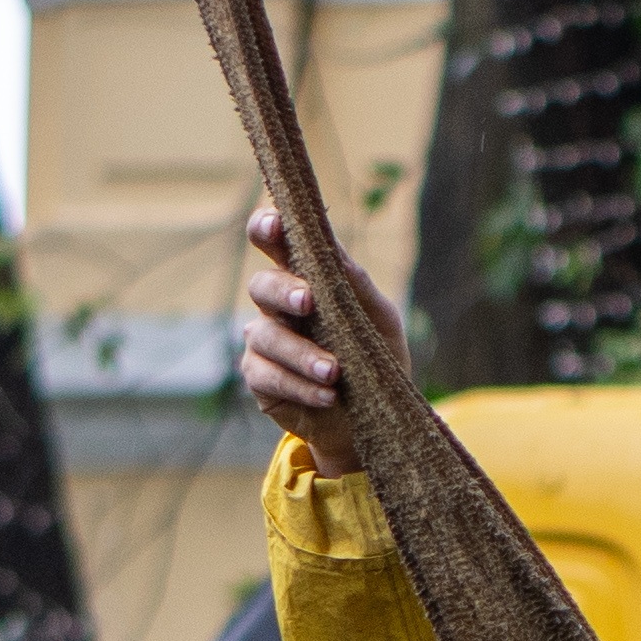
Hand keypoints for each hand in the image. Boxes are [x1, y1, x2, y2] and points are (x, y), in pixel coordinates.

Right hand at [239, 207, 404, 477]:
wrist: (376, 416)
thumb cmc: (377, 355)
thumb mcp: (379, 317)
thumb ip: (355, 283)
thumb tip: (332, 249)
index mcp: (305, 278)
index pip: (275, 244)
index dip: (267, 228)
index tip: (274, 224)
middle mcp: (277, 306)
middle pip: (261, 285)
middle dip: (282, 291)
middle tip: (308, 302)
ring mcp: (264, 342)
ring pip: (264, 336)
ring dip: (300, 353)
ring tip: (333, 372)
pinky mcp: (261, 379)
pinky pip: (269, 376)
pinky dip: (300, 386)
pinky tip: (327, 395)